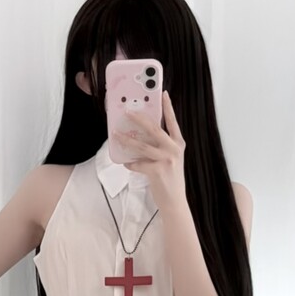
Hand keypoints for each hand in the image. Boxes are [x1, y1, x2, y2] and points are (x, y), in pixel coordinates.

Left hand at [121, 90, 185, 207]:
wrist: (175, 201)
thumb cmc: (170, 179)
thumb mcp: (170, 159)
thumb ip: (161, 146)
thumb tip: (142, 135)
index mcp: (178, 143)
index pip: (172, 121)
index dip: (167, 106)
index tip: (162, 93)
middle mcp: (174, 149)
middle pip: (154, 129)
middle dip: (139, 119)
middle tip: (127, 111)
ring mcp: (166, 160)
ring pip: (142, 145)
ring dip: (126, 140)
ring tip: (116, 134)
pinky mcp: (157, 171)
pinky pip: (138, 163)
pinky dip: (130, 163)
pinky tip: (125, 163)